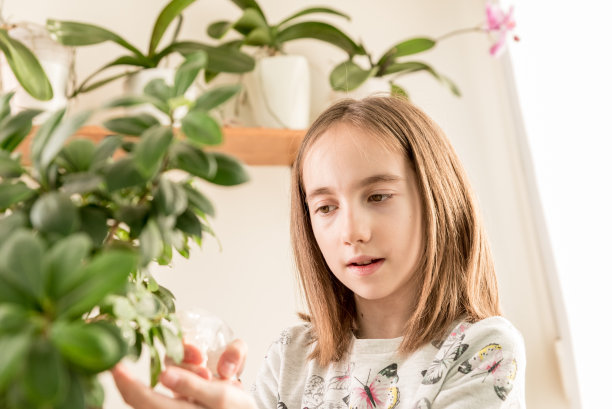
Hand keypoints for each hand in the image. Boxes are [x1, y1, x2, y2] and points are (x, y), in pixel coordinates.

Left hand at [112, 339, 253, 408]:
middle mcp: (176, 404)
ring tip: (221, 373)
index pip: (139, 396)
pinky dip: (208, 367)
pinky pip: (195, 373)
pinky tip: (225, 374)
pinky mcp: (199, 392)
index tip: (112, 363)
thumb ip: (192, 385)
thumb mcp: (220, 399)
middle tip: (200, 355)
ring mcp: (188, 398)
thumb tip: (163, 373)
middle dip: (182, 357)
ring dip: (199, 363)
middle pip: (165, 371)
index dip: (124, 380)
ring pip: (181, 368)